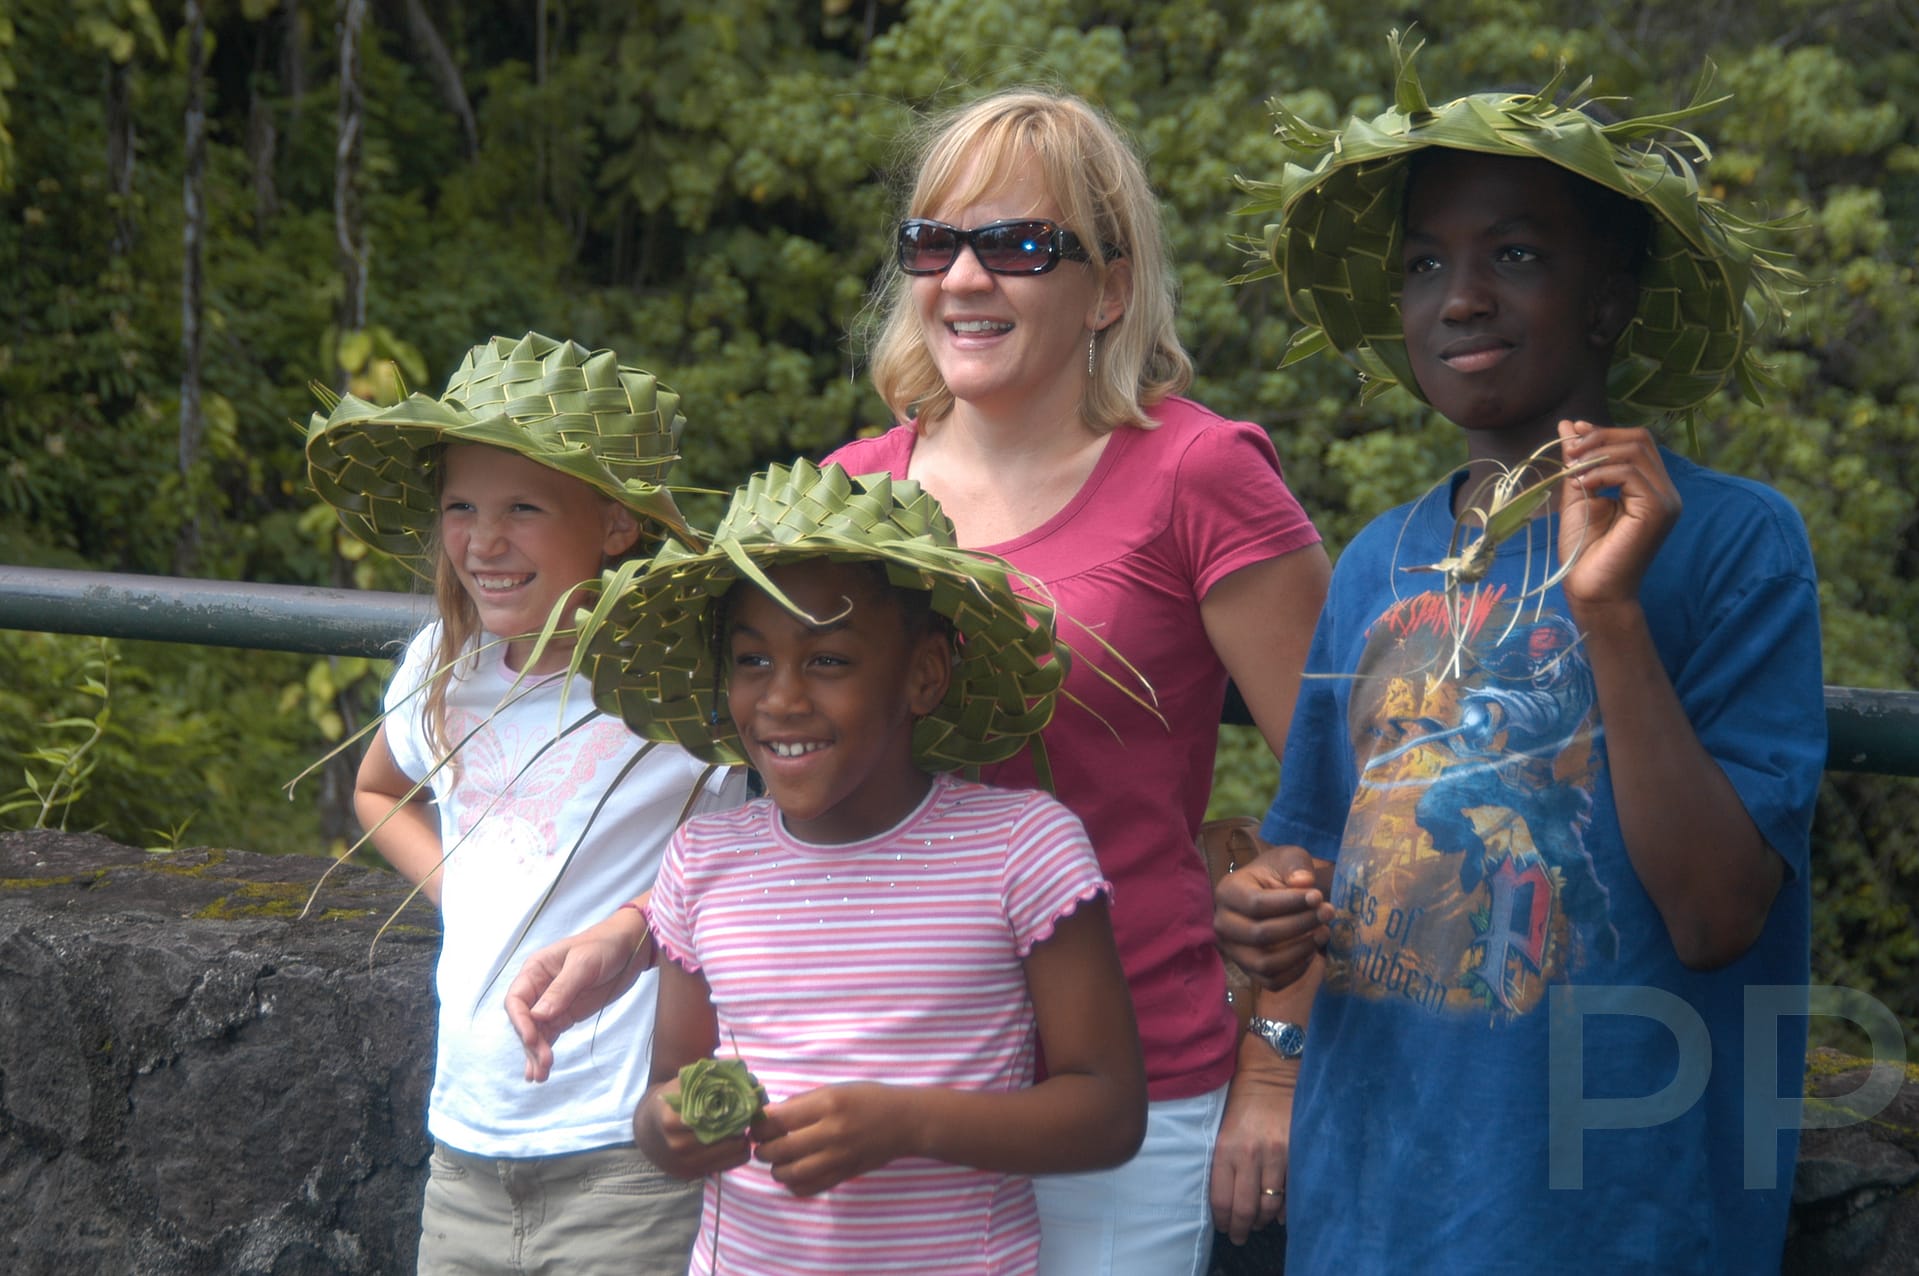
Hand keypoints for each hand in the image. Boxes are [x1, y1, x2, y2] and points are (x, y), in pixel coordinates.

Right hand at [504, 901, 652, 1081]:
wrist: (630, 947)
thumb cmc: (605, 945)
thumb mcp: (584, 964)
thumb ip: (561, 989)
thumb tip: (538, 1015)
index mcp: (536, 970)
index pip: (516, 1000)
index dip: (520, 1022)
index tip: (532, 1039)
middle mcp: (538, 988)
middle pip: (525, 1021)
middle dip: (531, 1043)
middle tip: (544, 1063)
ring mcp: (552, 1004)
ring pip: (536, 1032)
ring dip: (536, 1054)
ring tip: (540, 1077)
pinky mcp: (566, 1014)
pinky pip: (550, 1035)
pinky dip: (545, 1051)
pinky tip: (541, 1071)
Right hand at [634, 1082, 752, 1179]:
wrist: (647, 1130)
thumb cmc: (671, 1101)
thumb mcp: (685, 1083)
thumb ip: (714, 1078)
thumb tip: (749, 1080)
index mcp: (672, 1119)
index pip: (717, 1116)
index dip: (736, 1108)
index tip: (742, 1101)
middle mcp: (678, 1145)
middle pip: (728, 1136)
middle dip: (742, 1124)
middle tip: (745, 1114)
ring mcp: (685, 1163)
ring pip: (733, 1153)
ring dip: (741, 1139)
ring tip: (739, 1126)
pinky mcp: (692, 1175)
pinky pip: (728, 1166)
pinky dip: (736, 1152)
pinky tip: (731, 1140)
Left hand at [751, 1083, 910, 1196]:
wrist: (905, 1121)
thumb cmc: (868, 1099)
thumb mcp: (835, 1089)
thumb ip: (802, 1103)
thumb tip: (768, 1115)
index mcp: (827, 1104)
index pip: (778, 1120)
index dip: (760, 1126)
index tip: (757, 1127)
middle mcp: (831, 1132)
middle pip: (780, 1149)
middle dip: (763, 1150)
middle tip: (762, 1146)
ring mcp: (838, 1157)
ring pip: (792, 1174)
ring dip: (776, 1170)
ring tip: (777, 1162)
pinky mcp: (844, 1174)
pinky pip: (810, 1188)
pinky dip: (795, 1186)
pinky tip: (795, 1175)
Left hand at [1210, 1050, 1296, 1242]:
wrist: (1273, 1071)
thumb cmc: (1243, 1099)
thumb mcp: (1224, 1128)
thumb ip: (1226, 1161)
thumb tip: (1230, 1198)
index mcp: (1227, 1148)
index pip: (1221, 1199)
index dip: (1223, 1220)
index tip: (1224, 1227)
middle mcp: (1251, 1155)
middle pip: (1246, 1209)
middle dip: (1242, 1228)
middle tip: (1240, 1236)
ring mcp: (1277, 1155)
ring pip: (1271, 1205)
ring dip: (1264, 1220)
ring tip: (1260, 1224)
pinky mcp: (1298, 1152)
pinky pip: (1292, 1191)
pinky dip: (1286, 1208)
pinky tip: (1280, 1214)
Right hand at [1214, 845, 1331, 989]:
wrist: (1271, 893)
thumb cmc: (1279, 874)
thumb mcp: (1289, 858)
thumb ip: (1296, 865)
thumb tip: (1304, 882)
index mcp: (1227, 891)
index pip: (1256, 904)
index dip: (1291, 903)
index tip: (1319, 897)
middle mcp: (1223, 924)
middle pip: (1259, 935)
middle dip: (1299, 925)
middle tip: (1327, 913)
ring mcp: (1233, 951)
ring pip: (1264, 963)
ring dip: (1300, 951)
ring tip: (1323, 933)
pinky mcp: (1247, 970)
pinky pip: (1271, 982)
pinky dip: (1296, 972)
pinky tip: (1312, 952)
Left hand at [1555, 420, 1679, 613]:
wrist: (1592, 589)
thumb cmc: (1585, 550)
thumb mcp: (1578, 494)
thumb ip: (1578, 462)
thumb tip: (1569, 425)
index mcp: (1650, 487)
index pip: (1636, 442)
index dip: (1603, 432)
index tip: (1572, 433)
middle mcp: (1665, 491)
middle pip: (1640, 440)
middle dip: (1599, 438)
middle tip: (1568, 451)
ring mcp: (1666, 501)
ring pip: (1635, 452)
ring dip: (1596, 455)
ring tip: (1571, 472)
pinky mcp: (1658, 510)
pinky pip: (1630, 473)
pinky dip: (1601, 473)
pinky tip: (1582, 486)